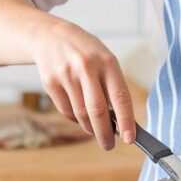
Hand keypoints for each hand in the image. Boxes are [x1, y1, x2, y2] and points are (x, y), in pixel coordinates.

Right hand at [33, 18, 134, 148]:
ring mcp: (66, 74)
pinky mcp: (50, 82)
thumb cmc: (86, 53)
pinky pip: (66, 111)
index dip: (126, 120)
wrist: (51, 36)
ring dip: (90, 127)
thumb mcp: (105, 61)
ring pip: (81, 114)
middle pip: (97, 111)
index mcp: (107, 62)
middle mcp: (86, 67)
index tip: (130, 139)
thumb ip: (112, 88)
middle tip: (109, 145)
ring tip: (95, 129)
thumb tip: (120, 122)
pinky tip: (79, 114)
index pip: (120, 97)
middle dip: (105, 133)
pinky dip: (75, 119)